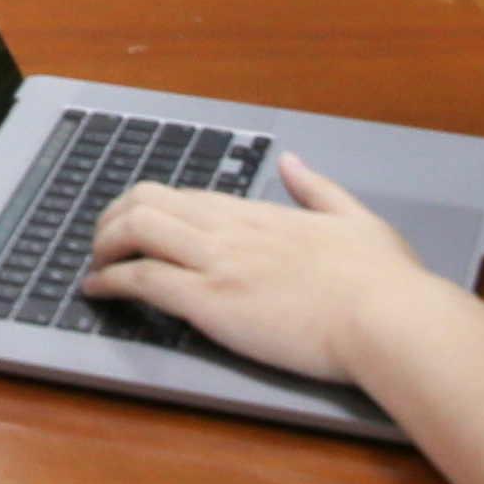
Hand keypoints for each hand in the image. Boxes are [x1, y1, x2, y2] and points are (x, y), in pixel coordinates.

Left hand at [82, 155, 432, 386]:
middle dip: (114, 218)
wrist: (390, 321)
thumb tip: (294, 162)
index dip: (154, 208)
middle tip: (103, 243)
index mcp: (263, 214)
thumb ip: (320, 188)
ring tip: (93, 266)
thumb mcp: (358, 219)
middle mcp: (232, 230)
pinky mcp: (212, 301)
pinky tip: (98, 291)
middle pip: (148, 201)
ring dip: (103, 245)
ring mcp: (219, 262)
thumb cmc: (384, 283)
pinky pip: (143, 278)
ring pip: (136, 229)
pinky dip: (110, 281)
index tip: (139, 224)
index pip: (188, 197)